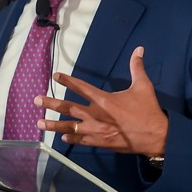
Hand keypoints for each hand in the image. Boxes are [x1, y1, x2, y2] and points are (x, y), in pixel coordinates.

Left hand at [36, 47, 167, 156]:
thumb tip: (139, 48)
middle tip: (36, 101)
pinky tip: (63, 137)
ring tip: (39, 123)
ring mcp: (96, 130)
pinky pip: (81, 140)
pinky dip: (71, 138)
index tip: (55, 76)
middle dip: (51, 103)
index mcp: (104, 100)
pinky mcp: (100, 142)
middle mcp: (96, 115)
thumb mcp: (143, 86)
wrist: (155, 137)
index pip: (81, 87)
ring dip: (53, 125)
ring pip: (70, 127)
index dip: (67, 80)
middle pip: (68, 108)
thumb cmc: (148, 110)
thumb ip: (137, 67)